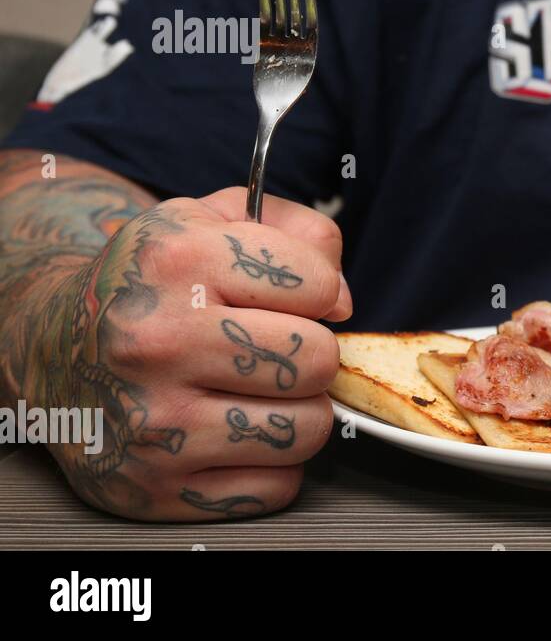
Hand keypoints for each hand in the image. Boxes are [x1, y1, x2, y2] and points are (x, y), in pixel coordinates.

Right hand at [28, 187, 350, 520]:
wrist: (52, 345)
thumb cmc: (153, 284)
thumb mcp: (214, 221)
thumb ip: (300, 234)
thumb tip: (342, 301)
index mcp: (177, 262)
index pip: (318, 286)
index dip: (320, 291)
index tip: (294, 298)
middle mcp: (159, 341)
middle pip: (318, 361)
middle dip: (314, 354)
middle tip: (277, 351)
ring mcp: (154, 422)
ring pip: (305, 428)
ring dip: (298, 412)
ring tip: (257, 392)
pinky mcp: (155, 487)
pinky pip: (276, 487)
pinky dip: (271, 464)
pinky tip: (235, 433)